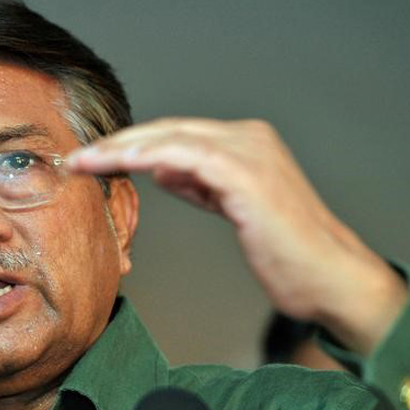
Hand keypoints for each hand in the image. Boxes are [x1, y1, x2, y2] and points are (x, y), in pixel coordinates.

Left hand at [66, 118, 407, 353]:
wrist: (330, 279)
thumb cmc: (286, 252)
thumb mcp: (233, 208)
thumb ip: (200, 184)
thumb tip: (161, 168)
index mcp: (246, 144)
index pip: (176, 134)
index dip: (132, 144)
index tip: (96, 158)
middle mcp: (249, 138)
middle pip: (168, 130)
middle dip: (118, 143)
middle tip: (78, 157)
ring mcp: (250, 152)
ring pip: (171, 137)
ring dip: (122, 148)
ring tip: (86, 161)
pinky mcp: (248, 174)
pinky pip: (186, 156)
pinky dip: (149, 156)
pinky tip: (120, 164)